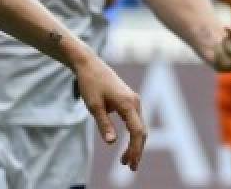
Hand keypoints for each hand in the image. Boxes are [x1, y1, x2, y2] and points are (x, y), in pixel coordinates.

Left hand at [73, 52, 146, 169]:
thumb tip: (112, 143)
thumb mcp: (93, 106)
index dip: (135, 149)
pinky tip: (127, 145)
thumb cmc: (89, 83)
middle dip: (136, 150)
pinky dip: (133, 134)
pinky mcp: (130, 100)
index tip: (129, 163)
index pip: (137, 132)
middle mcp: (135, 102)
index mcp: (127, 104)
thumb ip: (104, 124)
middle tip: (129, 167)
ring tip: (125, 160)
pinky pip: (135, 121)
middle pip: (141, 132)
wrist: (88, 64)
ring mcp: (134, 100)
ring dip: (135, 144)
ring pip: (139, 127)